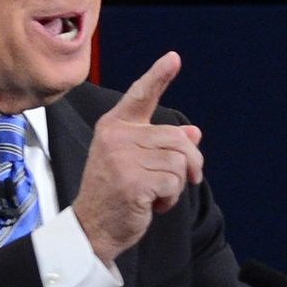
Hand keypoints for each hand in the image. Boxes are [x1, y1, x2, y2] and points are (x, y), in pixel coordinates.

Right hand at [72, 51, 203, 262]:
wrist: (92, 228)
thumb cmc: (116, 193)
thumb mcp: (137, 162)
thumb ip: (162, 145)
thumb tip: (194, 134)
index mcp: (114, 126)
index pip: (140, 95)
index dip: (159, 76)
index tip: (174, 58)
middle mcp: (117, 136)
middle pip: (177, 138)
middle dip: (189, 163)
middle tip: (177, 182)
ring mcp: (123, 158)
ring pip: (180, 161)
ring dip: (176, 184)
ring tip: (154, 194)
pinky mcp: (133, 181)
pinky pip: (175, 182)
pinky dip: (171, 198)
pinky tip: (152, 205)